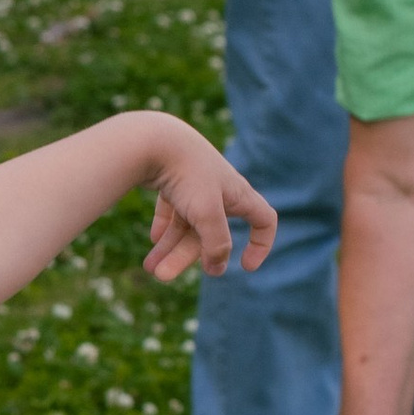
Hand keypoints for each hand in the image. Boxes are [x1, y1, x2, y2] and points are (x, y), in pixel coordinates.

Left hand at [139, 120, 274, 279]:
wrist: (151, 138)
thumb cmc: (186, 174)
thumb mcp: (206, 213)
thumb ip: (216, 243)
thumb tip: (217, 266)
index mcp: (237, 193)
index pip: (264, 219)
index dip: (261, 244)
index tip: (246, 266)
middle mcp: (219, 188)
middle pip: (209, 232)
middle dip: (186, 257)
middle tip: (162, 276)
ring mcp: (194, 182)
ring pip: (186, 223)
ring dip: (169, 248)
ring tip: (149, 269)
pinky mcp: (171, 177)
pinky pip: (171, 207)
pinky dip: (164, 225)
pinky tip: (153, 240)